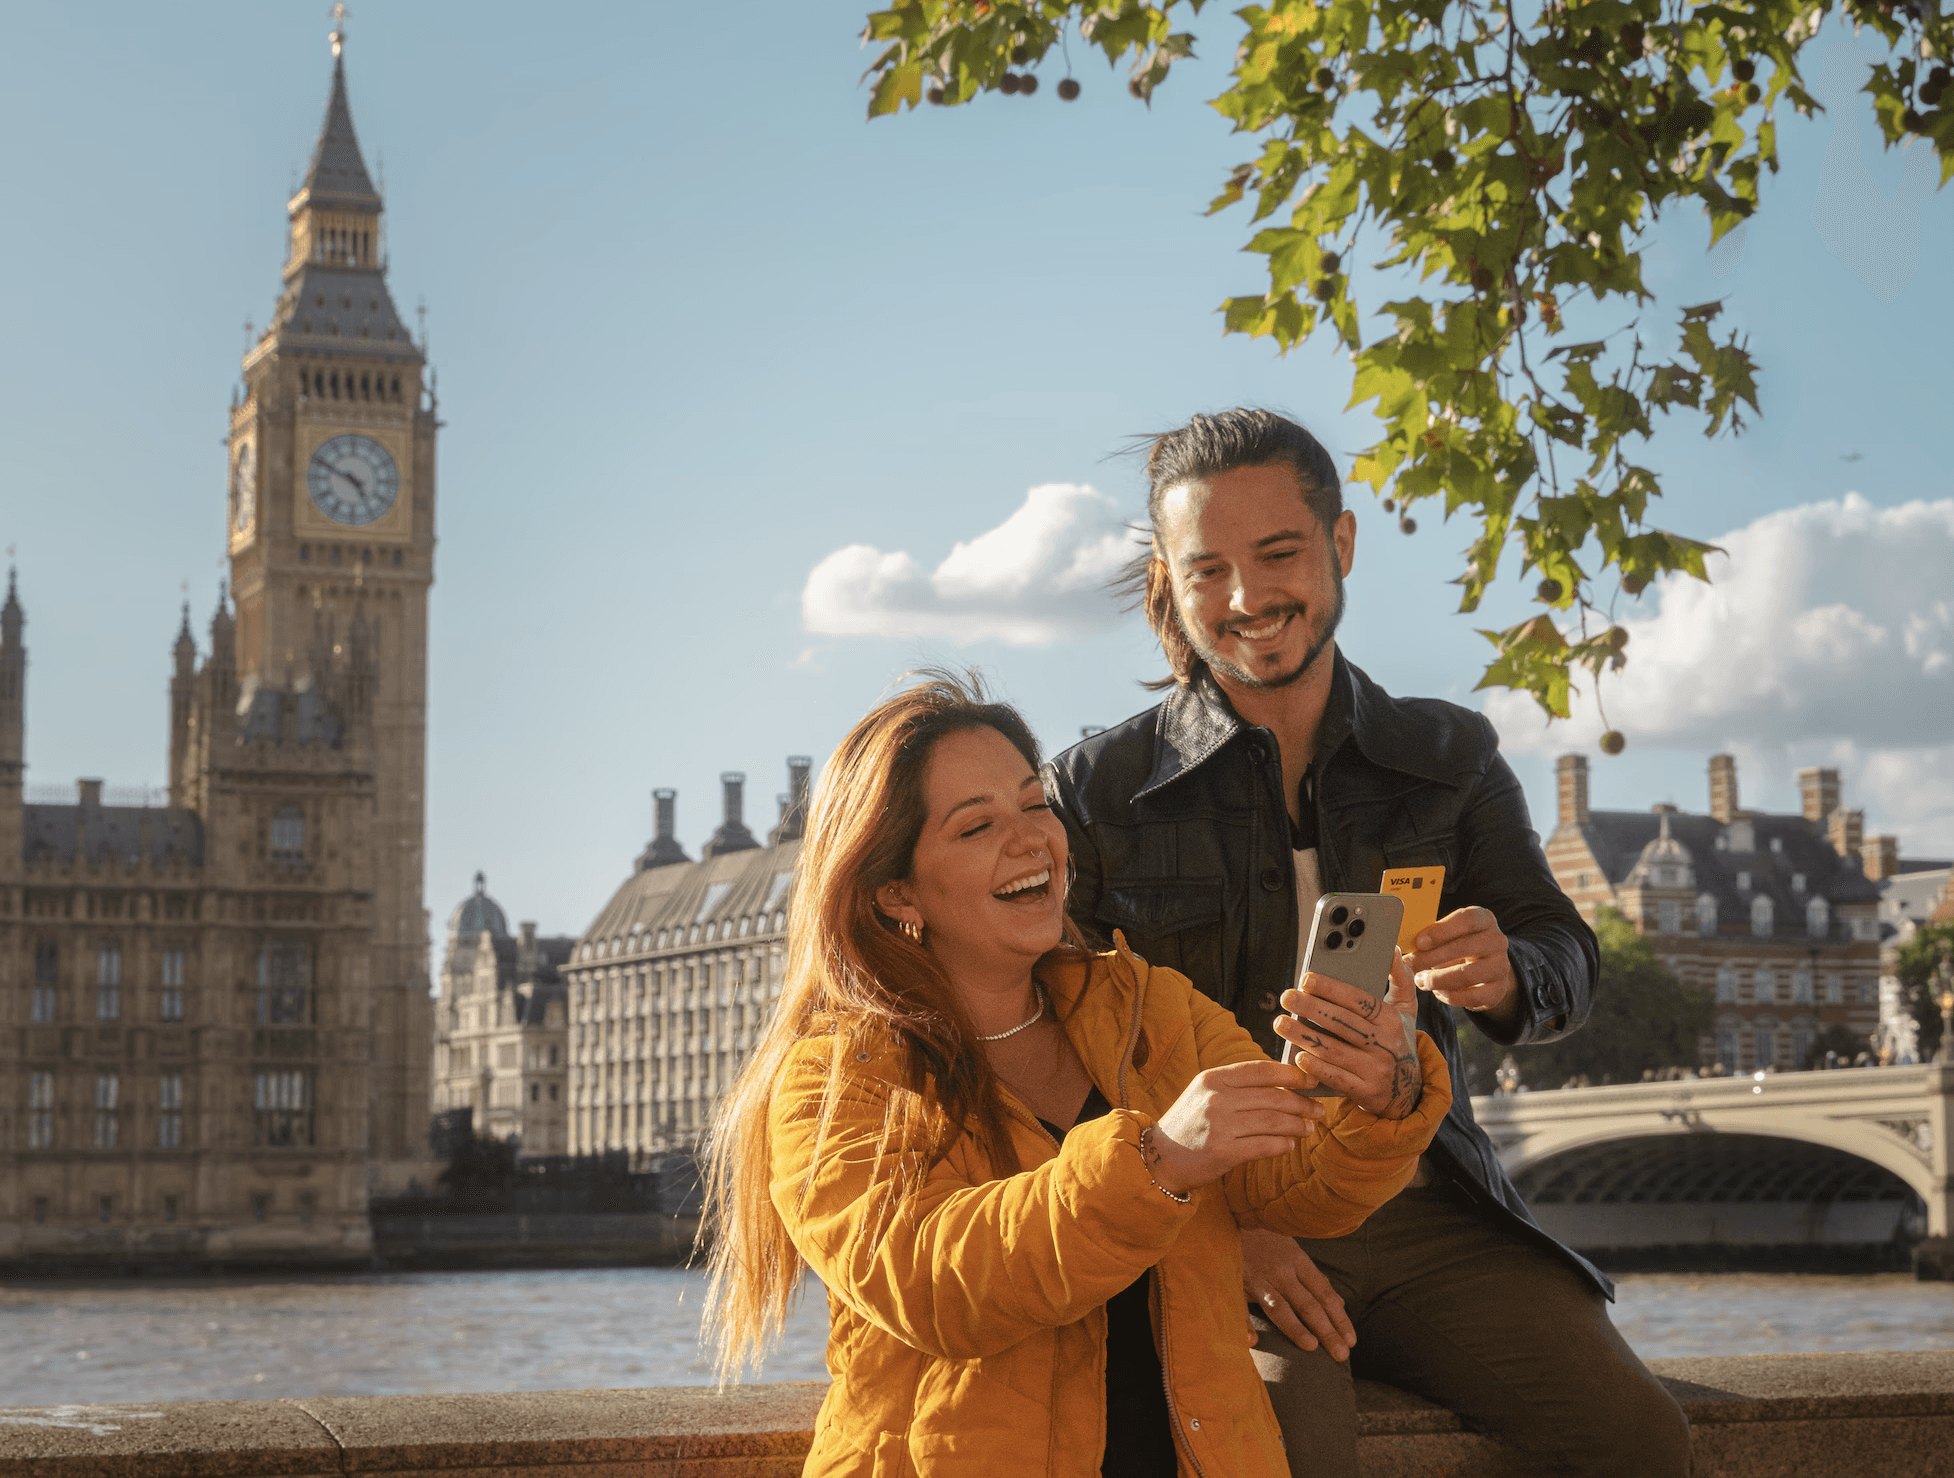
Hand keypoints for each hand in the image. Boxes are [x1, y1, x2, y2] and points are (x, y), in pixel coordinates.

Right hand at [1147, 1059, 1325, 1193]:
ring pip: (1272, 1122)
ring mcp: (1219, 1125)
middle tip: (1317, 1109)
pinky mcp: (1223, 1152)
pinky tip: (1288, 1144)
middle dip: (1301, 1103)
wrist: (1161, 1156)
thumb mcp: (1206, 1093)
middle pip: (1272, 1097)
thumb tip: (1284, 1083)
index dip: (1291, 1074)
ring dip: (1296, 1125)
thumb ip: (1238, 1085)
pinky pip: (1264, 1146)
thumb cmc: (1190, 1123)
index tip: (1311, 1080)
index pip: (1261, 1070)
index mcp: (1214, 1078)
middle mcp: (1216, 1098)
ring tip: (1308, 1128)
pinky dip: (1281, 1145)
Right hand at [1241, 1228, 1354, 1361]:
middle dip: (1327, 1330)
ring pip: (1280, 1307)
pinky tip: (1252, 1341)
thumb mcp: (1294, 1251)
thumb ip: (1314, 1278)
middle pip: (1308, 1304)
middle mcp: (1282, 1271)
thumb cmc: (1266, 1238)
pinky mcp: (1235, 1281)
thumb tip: (1339, 1302)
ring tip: (1311, 1347)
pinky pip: (1238, 1305)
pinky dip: (1244, 1323)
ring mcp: (1259, 1277)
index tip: (1351, 1340)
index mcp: (1298, 1261)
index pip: (1324, 1294)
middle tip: (1341, 1355)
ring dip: (1295, 1327)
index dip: (1339, 1318)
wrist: (1232, 1213)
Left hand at [1275, 950, 1421, 1118]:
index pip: (1359, 1001)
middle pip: (1343, 1023)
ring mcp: (1376, 1070)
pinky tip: (1297, 1057)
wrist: (1407, 1091)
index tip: (1306, 979)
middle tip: (1287, 997)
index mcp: (1391, 1020)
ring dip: (1304, 1036)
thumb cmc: (1396, 1040)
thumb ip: (1400, 978)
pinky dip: (1316, 1068)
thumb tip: (1393, 949)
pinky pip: (1337, 1079)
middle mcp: (1385, 1044)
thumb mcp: (1406, 1009)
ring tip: (1281, 1023)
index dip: (1332, 989)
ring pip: (1335, 1050)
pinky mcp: (1366, 1092)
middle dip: (1312, 1009)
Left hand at [1406, 906, 1517, 1023]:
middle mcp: (1497, 941)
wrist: (1487, 969)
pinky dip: (1450, 996)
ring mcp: (1500, 966)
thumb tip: (1403, 939)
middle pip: (1464, 947)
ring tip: (1420, 980)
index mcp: (1484, 920)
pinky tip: (1437, 992)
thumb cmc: (1460, 945)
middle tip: (1410, 963)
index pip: (1468, 919)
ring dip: (1438, 980)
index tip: (1419, 942)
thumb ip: (1432, 934)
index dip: (1442, 930)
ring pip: (1466, 975)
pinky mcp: (1498, 990)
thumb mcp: (1450, 934)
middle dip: (1431, 957)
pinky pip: (1471, 996)